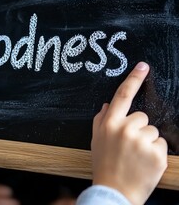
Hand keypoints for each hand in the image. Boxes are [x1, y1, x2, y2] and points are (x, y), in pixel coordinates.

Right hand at [91, 62, 167, 204]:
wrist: (115, 191)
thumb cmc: (104, 165)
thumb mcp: (96, 141)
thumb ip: (101, 120)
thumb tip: (108, 105)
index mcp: (109, 124)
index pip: (122, 96)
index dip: (133, 79)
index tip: (143, 66)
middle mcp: (125, 129)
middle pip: (142, 117)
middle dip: (138, 128)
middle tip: (129, 146)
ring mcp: (142, 141)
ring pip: (153, 131)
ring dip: (148, 141)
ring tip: (136, 156)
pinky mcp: (157, 154)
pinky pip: (162, 144)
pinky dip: (156, 153)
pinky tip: (145, 162)